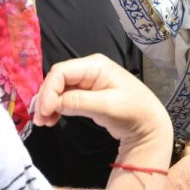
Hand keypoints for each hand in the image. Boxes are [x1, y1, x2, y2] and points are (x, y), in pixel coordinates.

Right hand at [33, 54, 170, 151]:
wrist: (149, 124)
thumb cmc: (133, 111)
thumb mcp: (108, 106)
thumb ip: (80, 102)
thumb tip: (54, 103)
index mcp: (95, 65)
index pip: (62, 72)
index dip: (49, 90)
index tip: (44, 111)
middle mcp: (88, 69)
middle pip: (57, 79)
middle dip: (46, 98)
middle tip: (39, 120)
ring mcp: (87, 82)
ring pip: (58, 89)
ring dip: (48, 104)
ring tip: (44, 123)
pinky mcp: (86, 94)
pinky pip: (64, 98)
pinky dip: (56, 108)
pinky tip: (52, 120)